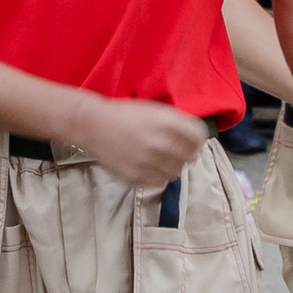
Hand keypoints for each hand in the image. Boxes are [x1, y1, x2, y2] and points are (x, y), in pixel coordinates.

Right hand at [73, 97, 211, 188]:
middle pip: (189, 156)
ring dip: (173, 166)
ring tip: (162, 159)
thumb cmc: (127, 115)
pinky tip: (152, 167)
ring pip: (175, 172)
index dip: (198, 140)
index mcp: (167, 123)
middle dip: (186, 154)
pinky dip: (159, 176)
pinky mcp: (135, 176)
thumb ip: (179, 123)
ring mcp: (147, 162)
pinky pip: (159, 182)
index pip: (198, 138)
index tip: (192, 142)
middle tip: (177, 152)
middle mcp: (160, 144)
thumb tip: (197, 144)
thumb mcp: (157, 111)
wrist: (94, 125)